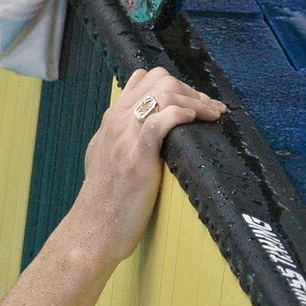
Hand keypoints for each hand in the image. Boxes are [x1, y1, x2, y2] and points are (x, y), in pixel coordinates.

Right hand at [64, 68, 225, 265]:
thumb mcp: (104, 155)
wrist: (94, 227)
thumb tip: (141, 126)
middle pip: (159, 79)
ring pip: (165, 92)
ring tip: (212, 116)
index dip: (174, 85)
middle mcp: (116, 121)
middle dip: (191, 90)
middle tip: (209, 110)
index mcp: (111, 119)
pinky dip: (184, 114)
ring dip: (196, 100)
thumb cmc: (103, 198)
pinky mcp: (138, 156)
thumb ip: (119, 136)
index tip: (193, 103)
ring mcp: (125, 136)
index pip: (143, 78)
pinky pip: (164, 120)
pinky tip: (196, 122)